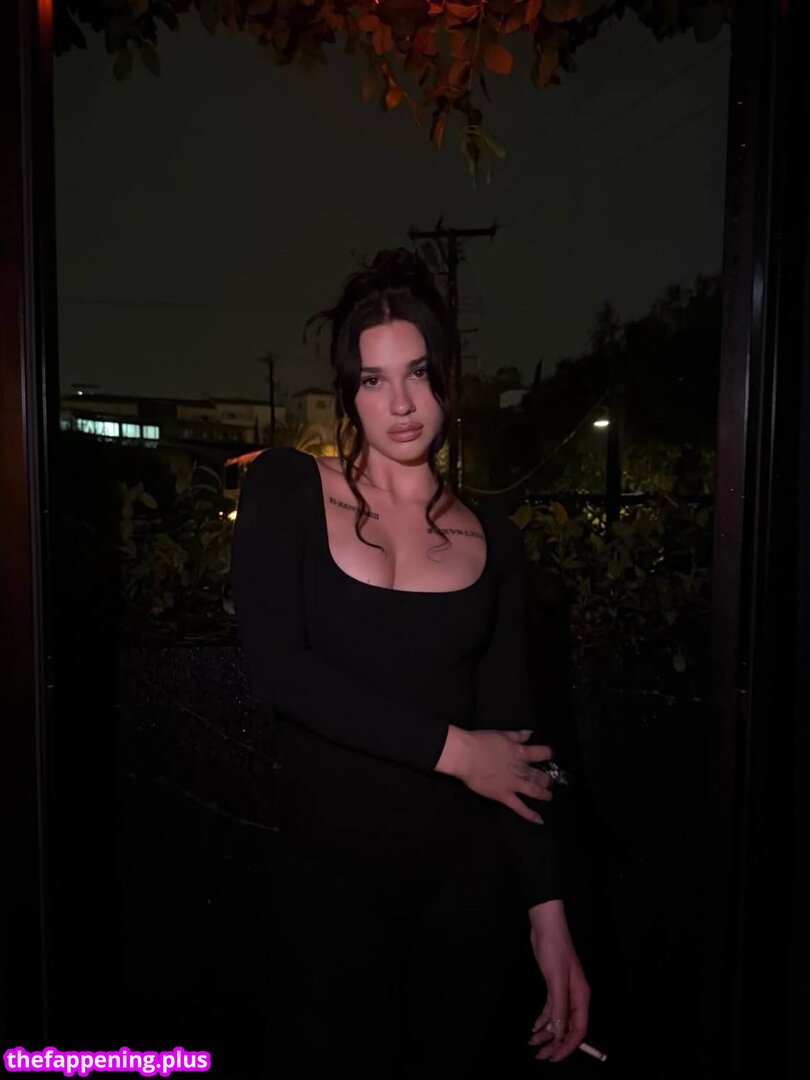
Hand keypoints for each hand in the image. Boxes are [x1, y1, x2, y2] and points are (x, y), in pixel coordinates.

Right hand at [435, 727, 554, 822]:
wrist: (466, 755)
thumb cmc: (480, 742)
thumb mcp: (501, 734)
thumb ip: (517, 735)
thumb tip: (530, 733)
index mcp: (519, 752)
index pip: (540, 753)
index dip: (548, 754)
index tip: (551, 756)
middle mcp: (520, 769)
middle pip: (539, 774)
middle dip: (547, 778)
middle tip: (551, 781)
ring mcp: (513, 784)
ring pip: (534, 790)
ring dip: (544, 794)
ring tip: (549, 796)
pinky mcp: (504, 795)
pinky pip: (519, 807)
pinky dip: (529, 814)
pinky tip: (539, 819)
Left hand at [527, 901, 589, 1061]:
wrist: (547, 927)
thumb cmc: (555, 950)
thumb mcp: (556, 980)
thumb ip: (558, 1008)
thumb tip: (559, 1033)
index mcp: (581, 997)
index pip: (579, 1029)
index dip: (568, 1046)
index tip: (554, 1056)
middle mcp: (575, 997)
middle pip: (568, 1027)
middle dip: (555, 1042)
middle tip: (540, 1054)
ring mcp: (564, 992)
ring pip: (558, 1020)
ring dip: (547, 1033)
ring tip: (533, 1042)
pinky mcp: (554, 986)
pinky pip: (551, 1009)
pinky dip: (543, 1020)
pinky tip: (534, 1027)